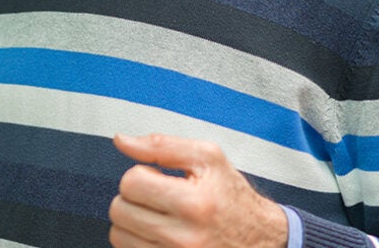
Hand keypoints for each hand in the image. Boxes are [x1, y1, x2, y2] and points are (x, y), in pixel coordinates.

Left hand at [109, 133, 287, 247]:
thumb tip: (121, 141)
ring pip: (118, 235)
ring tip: (156, 215)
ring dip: (132, 221)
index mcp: (194, 203)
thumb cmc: (232, 196)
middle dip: (133, 198)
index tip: (158, 178)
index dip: (141, 174)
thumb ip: (161, 145)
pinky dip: (137, 241)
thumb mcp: (207, 158)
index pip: (131, 183)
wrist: (259, 238)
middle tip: (157, 197)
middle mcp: (184, 238)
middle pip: (119, 210)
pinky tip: (158, 233)